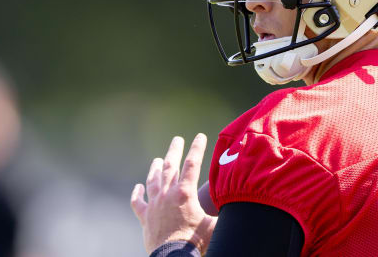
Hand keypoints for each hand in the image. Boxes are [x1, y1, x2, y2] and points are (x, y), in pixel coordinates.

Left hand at [131, 134, 217, 253]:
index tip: (200, 135)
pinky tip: (138, 187)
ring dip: (155, 168)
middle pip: (170, 167)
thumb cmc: (195, 242)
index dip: (197, 148)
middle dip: (175, 151)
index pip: (193, 164)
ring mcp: (154, 205)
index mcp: (185, 194)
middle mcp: (167, 195)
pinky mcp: (145, 218)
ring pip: (153, 181)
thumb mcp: (214, 225)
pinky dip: (137, 194)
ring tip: (158, 159)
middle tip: (177, 139)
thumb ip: (223, 212)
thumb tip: (240, 204)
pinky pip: (139, 202)